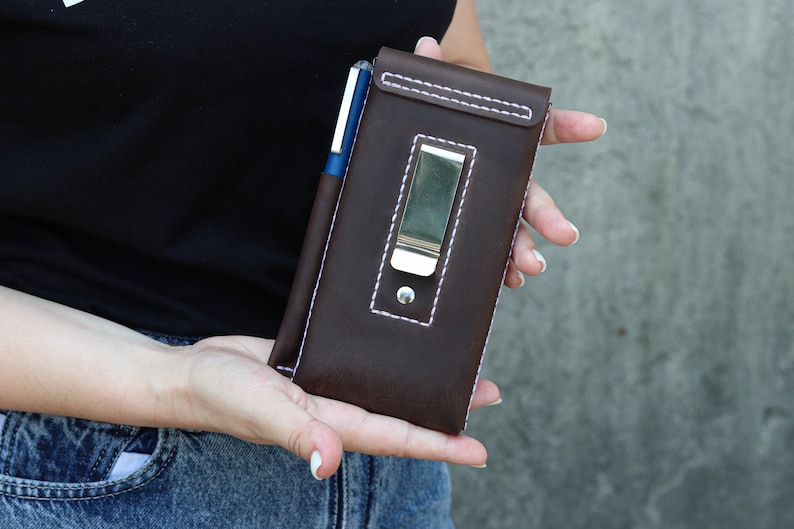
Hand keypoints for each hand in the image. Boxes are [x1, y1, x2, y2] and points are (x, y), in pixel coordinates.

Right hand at [166, 335, 500, 479]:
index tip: (480, 448)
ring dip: (420, 385)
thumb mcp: (260, 412)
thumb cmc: (219, 396)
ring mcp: (326, 389)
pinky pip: (359, 367)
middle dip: (446, 412)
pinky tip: (401, 351)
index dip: (440, 445)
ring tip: (456, 371)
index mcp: (331, 424)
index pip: (397, 438)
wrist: (189, 372)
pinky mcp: (314, 366)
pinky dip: (386, 363)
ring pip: (385, 390)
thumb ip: (297, 435)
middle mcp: (336, 411)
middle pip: (402, 415)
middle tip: (489, 393)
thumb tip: (329, 463)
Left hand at [414, 37, 606, 286]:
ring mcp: (491, 204)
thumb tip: (424, 47)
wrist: (420, 150)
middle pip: (532, 194)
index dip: (568, 125)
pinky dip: (502, 267)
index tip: (596, 127)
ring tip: (532, 268)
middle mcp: (505, 175)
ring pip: (515, 228)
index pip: (541, 128)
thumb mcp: (433, 98)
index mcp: (503, 141)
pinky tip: (509, 281)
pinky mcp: (474, 227)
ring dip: (525, 249)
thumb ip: (434, 74)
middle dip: (549, 215)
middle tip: (566, 234)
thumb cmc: (437, 123)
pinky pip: (492, 250)